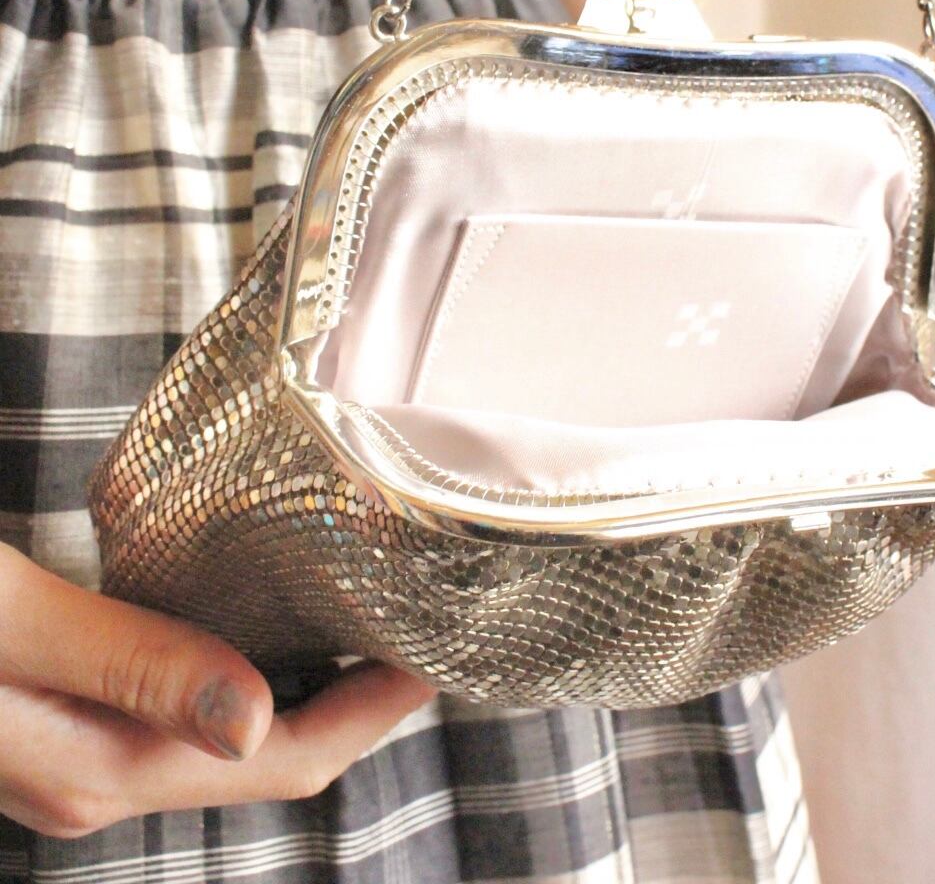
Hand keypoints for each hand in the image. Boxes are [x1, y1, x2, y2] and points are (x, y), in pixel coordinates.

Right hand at [0, 543, 435, 837]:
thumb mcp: (13, 626)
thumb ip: (129, 665)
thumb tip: (253, 721)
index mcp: (100, 767)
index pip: (287, 760)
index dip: (375, 714)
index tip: (436, 656)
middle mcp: (97, 777)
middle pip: (274, 756)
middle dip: (360, 700)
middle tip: (420, 624)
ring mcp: (78, 755)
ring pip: (233, 734)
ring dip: (308, 684)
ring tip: (367, 613)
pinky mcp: (63, 718)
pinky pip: (186, 710)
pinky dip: (247, 669)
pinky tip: (264, 614)